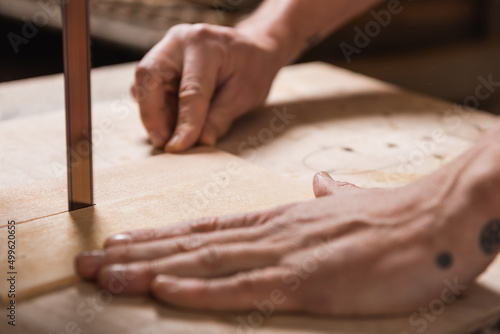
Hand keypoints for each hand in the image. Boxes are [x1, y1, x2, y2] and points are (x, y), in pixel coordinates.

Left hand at [76, 168, 494, 314]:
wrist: (434, 219)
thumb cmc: (391, 217)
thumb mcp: (348, 202)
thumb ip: (327, 192)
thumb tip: (319, 182)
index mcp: (279, 219)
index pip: (206, 228)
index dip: (160, 238)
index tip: (123, 244)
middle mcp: (271, 233)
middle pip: (191, 244)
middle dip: (137, 256)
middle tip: (89, 264)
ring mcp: (285, 256)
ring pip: (204, 263)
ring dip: (151, 272)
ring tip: (107, 277)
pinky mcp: (306, 282)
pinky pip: (243, 287)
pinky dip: (200, 290)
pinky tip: (164, 291)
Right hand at [131, 23, 282, 151]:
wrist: (251, 50)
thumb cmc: (252, 69)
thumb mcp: (245, 94)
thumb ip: (220, 118)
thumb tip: (199, 142)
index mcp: (205, 44)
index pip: (190, 89)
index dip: (185, 121)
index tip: (180, 147)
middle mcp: (179, 41)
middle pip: (149, 76)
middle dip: (152, 114)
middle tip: (163, 143)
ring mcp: (166, 49)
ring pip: (143, 82)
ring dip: (152, 114)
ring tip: (169, 136)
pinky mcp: (160, 62)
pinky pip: (146, 86)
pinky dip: (154, 108)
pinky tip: (170, 122)